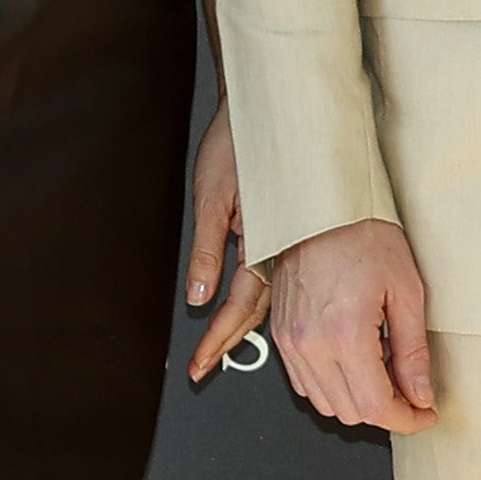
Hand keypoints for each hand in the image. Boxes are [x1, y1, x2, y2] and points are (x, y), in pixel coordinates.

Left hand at [179, 106, 268, 381]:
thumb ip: (209, 250)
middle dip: (228, 340)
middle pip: (253, 309)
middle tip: (205, 369)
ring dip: (242, 324)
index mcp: (260, 243)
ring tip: (220, 350)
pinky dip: (258, 297)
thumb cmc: (240, 145)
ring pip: (267, 295)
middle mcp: (274, 249)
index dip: (219, 338)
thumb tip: (200, 296)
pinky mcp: (280, 228)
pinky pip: (273, 274)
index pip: (238, 306)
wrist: (267, 110)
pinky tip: (249, 309)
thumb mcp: (214, 195)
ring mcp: (280, 242)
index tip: (201, 364)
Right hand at [269, 217, 436, 429]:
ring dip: (358, 399)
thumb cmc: (362, 236)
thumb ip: (413, 351)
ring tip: (384, 367)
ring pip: (324, 403)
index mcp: (344, 334)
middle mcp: (309, 344)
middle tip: (412, 391)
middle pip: (348, 412)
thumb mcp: (406, 291)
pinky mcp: (280, 334)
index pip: (374, 407)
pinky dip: (332, 384)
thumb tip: (421, 394)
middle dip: (385, 410)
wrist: (318, 208)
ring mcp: (289, 341)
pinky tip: (356, 358)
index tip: (424, 414)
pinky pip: (304, 382)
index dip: (406, 419)